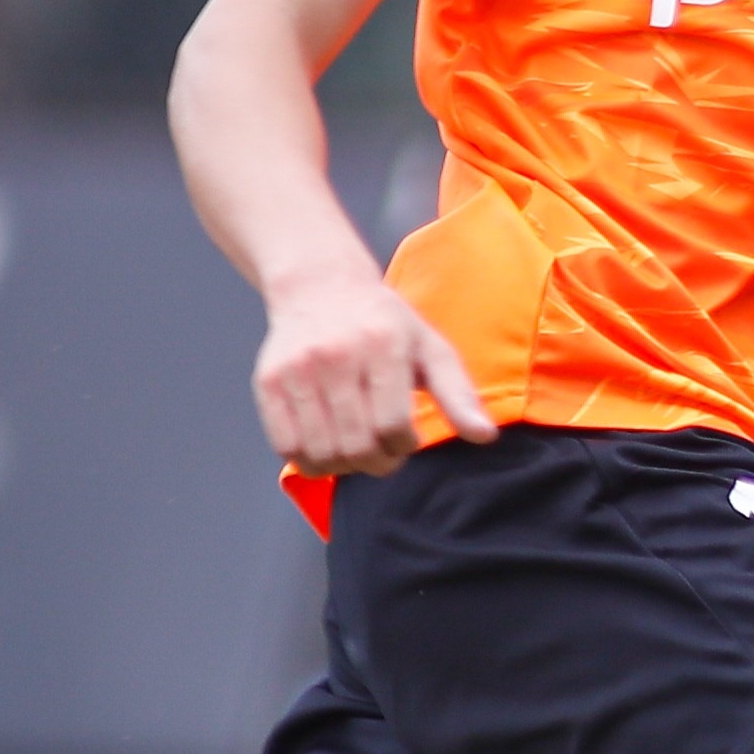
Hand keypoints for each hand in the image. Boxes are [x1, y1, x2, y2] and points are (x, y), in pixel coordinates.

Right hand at [254, 264, 494, 476]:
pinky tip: (326, 445)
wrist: (320, 287)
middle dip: (376, 463)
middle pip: (356, 446)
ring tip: (355, 448)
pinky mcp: (268, 382)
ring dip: (343, 466)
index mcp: (383, 345)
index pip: (392, 427)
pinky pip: (286, 448)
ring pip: (321, 454)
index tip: (405, 438)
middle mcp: (336, 355)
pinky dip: (309, 461)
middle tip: (382, 451)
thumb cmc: (384, 324)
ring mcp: (297, 370)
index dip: (403, 447)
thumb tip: (486, 437)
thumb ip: (458, 394)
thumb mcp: (430, 348)